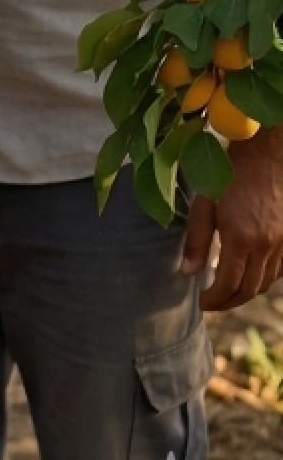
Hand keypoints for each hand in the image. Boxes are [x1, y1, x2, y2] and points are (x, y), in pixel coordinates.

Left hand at [181, 126, 282, 309]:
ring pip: (266, 283)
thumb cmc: (229, 173)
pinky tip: (249, 274)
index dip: (214, 299)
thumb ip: (196, 239)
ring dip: (246, 292)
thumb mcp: (204, 202)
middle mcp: (265, 246)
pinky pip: (279, 271)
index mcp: (240, 237)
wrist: (267, 155)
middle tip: (212, 304)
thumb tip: (186, 271)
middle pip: (249, 290)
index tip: (201, 303)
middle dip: (229, 302)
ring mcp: (282, 244)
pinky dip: (264, 279)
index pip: (228, 283)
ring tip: (227, 291)